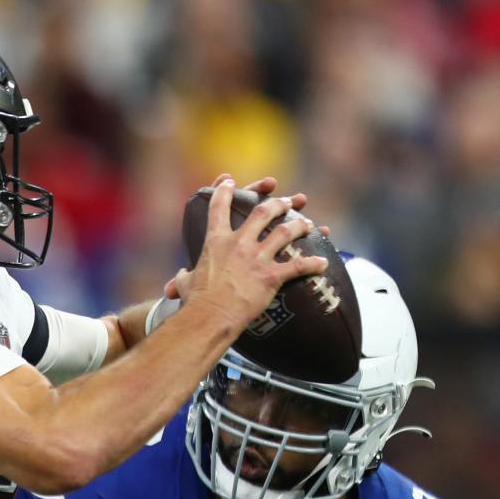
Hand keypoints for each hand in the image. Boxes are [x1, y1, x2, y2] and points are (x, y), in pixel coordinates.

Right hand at [171, 178, 327, 332]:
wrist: (210, 316)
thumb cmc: (196, 302)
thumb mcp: (185, 284)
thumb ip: (183, 278)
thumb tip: (176, 281)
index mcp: (215, 242)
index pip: (218, 208)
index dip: (224, 191)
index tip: (230, 182)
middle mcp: (239, 243)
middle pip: (263, 212)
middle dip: (277, 203)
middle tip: (287, 200)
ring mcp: (257, 258)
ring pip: (285, 232)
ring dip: (299, 225)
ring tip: (308, 224)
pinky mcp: (271, 276)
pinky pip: (298, 267)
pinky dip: (313, 265)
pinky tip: (323, 263)